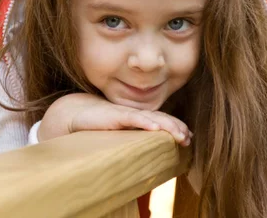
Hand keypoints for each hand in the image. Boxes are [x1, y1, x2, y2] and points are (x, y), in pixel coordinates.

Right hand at [38, 93, 192, 146]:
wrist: (77, 112)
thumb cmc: (99, 125)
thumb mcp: (120, 133)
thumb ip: (132, 137)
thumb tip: (146, 153)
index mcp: (138, 117)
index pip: (162, 121)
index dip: (176, 127)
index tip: (189, 137)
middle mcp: (136, 113)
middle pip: (162, 119)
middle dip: (177, 128)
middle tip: (188, 138)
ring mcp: (127, 113)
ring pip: (152, 118)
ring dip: (168, 126)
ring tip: (180, 135)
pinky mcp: (116, 115)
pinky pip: (133, 118)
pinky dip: (145, 123)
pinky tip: (155, 128)